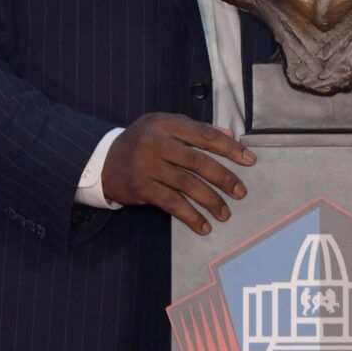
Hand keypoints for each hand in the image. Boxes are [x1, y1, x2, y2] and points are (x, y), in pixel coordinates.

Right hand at [102, 113, 255, 235]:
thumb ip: (196, 129)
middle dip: (223, 178)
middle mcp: (156, 143)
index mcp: (166, 124)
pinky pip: (171, 203)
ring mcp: (147, 166)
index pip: (204, 135)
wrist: (101, 159)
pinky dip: (190, 216)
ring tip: (225, 213)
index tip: (249, 160)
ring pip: (186, 185)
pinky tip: (203, 226)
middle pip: (198, 161)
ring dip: (210, 201)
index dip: (229, 148)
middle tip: (240, 192)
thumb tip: (230, 134)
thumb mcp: (164, 126)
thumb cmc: (141, 141)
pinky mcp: (141, 187)